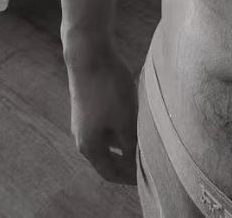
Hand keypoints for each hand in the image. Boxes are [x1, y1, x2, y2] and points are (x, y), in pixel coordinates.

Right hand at [66, 43, 137, 183]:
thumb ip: (131, 144)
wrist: (89, 53)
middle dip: (128, 159)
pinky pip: (106, 122)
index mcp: (89, 146)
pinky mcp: (88, 103)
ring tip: (146, 135)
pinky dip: (121, 124)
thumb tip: (137, 161)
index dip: (128, 177)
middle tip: (149, 157)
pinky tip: (136, 114)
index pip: (110, 172)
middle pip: (108, 156)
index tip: (147, 177)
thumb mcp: (125, 119)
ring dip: (125, 139)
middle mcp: (82, 136)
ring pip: (108, 137)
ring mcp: (83, 118)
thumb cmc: (108, 87)